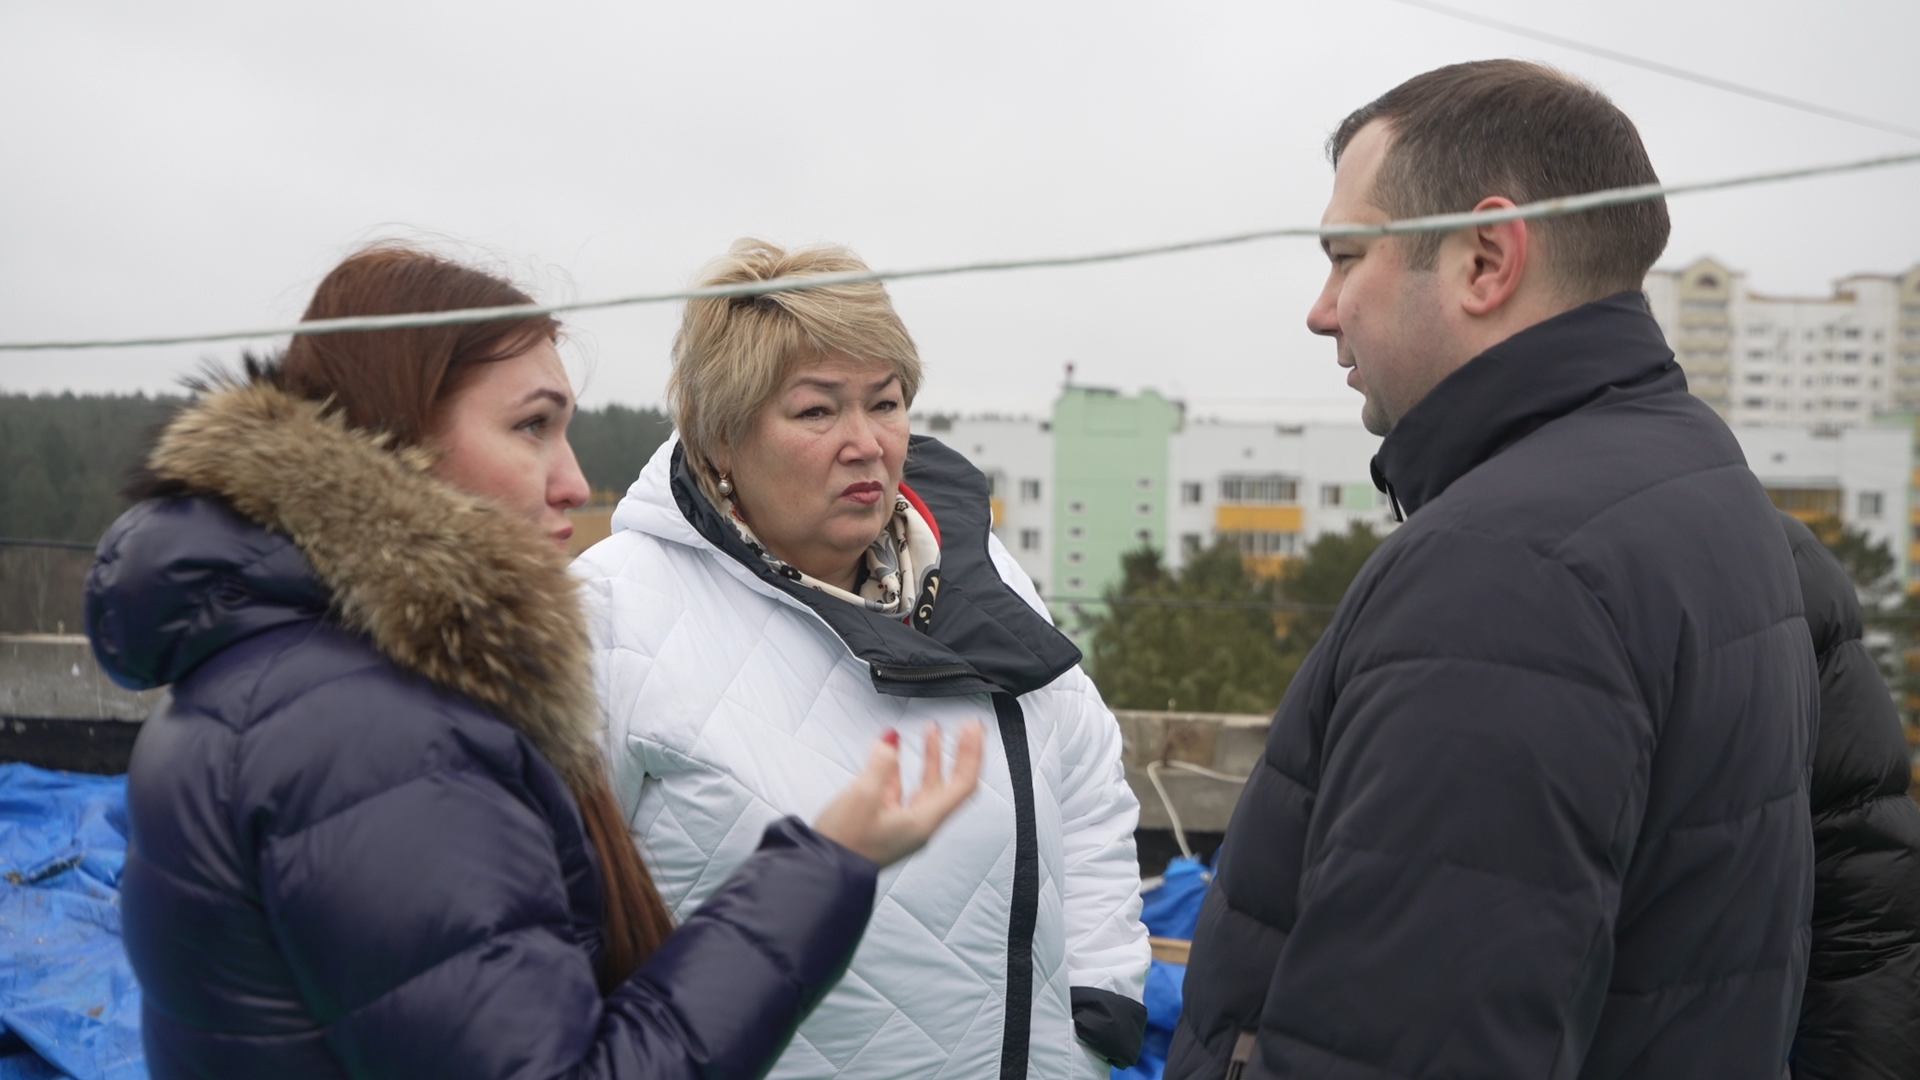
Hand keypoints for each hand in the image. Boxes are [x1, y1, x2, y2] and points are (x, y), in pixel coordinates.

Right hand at [812, 722, 984, 866]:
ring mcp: (903, 824)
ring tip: (931, 730)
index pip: (962, 784)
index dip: (971, 753)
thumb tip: (891, 740)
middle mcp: (919, 824)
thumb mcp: (863, 796)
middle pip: (950, 784)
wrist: (822, 873)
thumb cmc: (844, 846)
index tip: (973, 729)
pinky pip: (902, 791)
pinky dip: (901, 769)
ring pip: (926, 785)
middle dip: (958, 751)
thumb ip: (881, 764)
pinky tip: (893, 754)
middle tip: (966, 727)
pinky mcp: (885, 824)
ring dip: (932, 756)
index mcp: (923, 821)